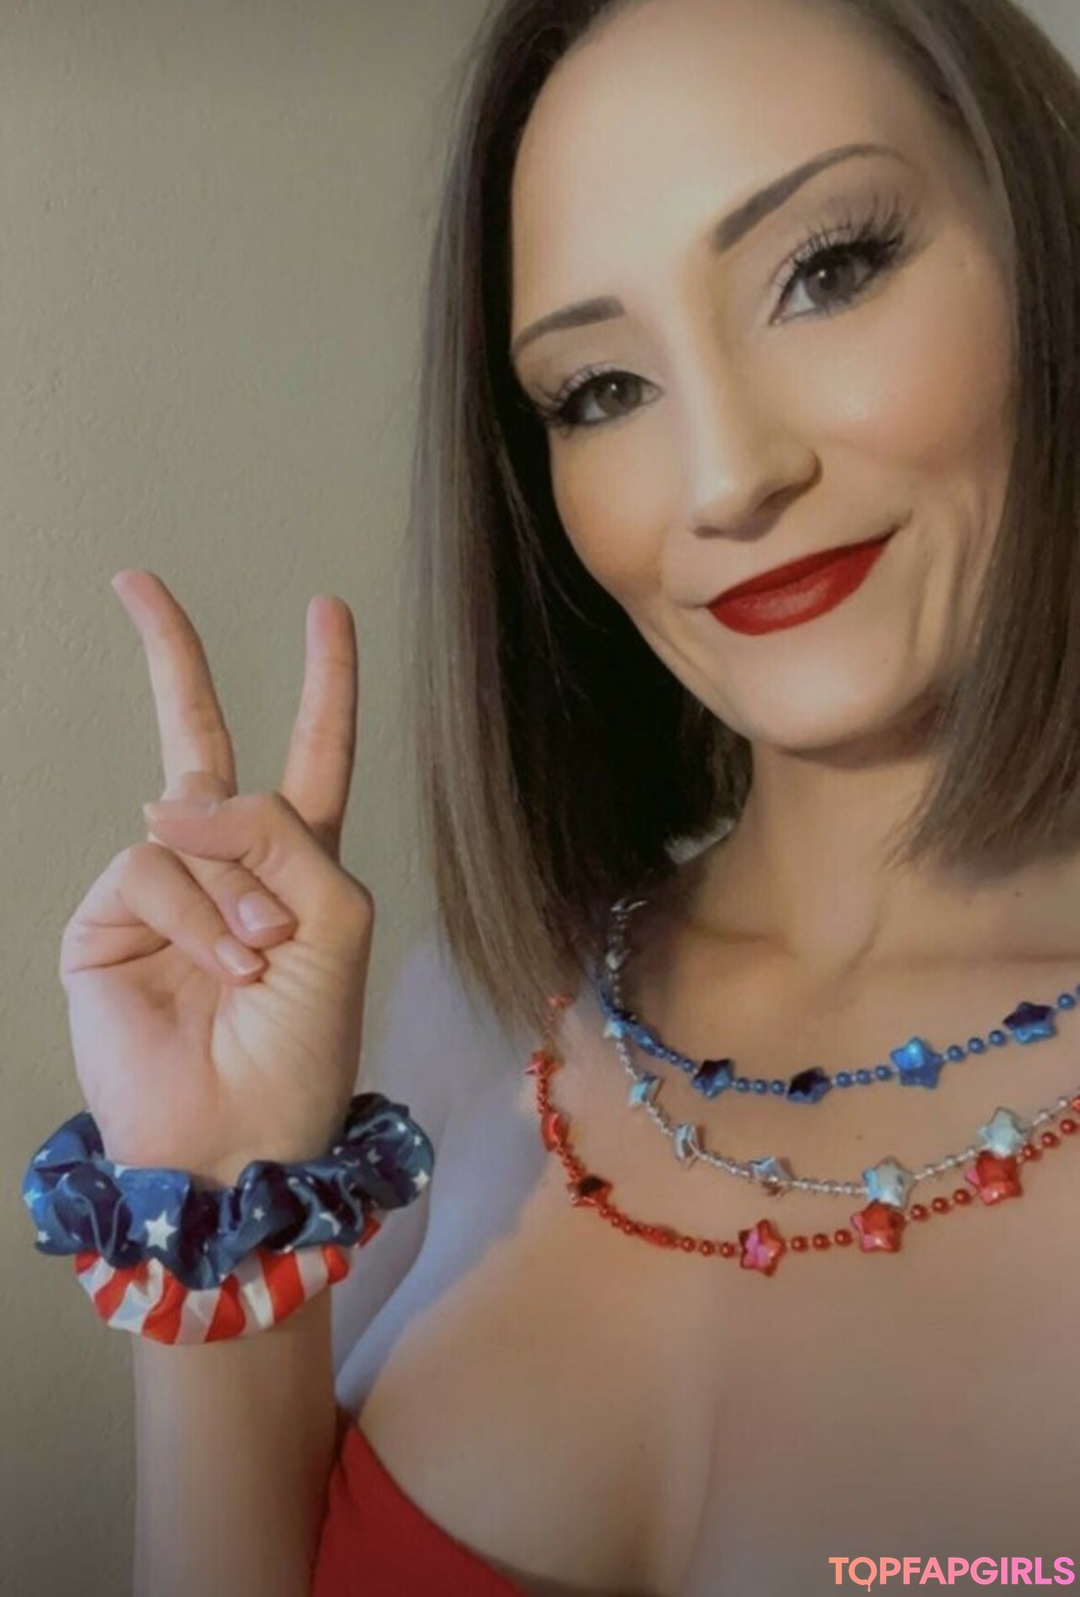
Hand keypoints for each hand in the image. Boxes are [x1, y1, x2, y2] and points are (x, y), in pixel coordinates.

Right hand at [59, 570, 372, 1188]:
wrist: (240, 1137)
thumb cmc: (306, 1043)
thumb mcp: (336, 921)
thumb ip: (279, 834)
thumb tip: (172, 795)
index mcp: (299, 863)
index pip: (311, 753)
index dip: (322, 683)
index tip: (324, 609)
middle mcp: (228, 864)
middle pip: (198, 738)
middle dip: (173, 658)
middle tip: (137, 581)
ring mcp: (164, 889)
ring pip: (189, 819)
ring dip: (234, 887)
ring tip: (254, 961)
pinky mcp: (109, 919)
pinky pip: (151, 866)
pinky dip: (193, 912)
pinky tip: (217, 963)